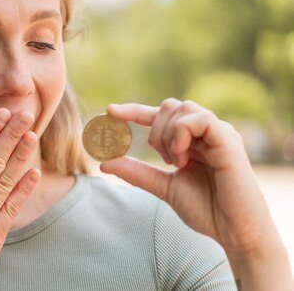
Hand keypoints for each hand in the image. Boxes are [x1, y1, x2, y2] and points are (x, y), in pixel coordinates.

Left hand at [100, 99, 292, 289]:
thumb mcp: (164, 187)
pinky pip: (199, 118)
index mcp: (192, 141)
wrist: (234, 232)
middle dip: (155, 130)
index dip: (134, 111)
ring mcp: (219, 133)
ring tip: (177, 161)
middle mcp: (206, 132)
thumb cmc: (206, 210)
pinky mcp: (228, 139)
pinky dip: (182, 132)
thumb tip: (104, 162)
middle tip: (165, 160)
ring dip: (168, 133)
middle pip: (168, 107)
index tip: (109, 111)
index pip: (159, 116)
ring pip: (181, 108)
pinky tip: (183, 156)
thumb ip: (137, 172)